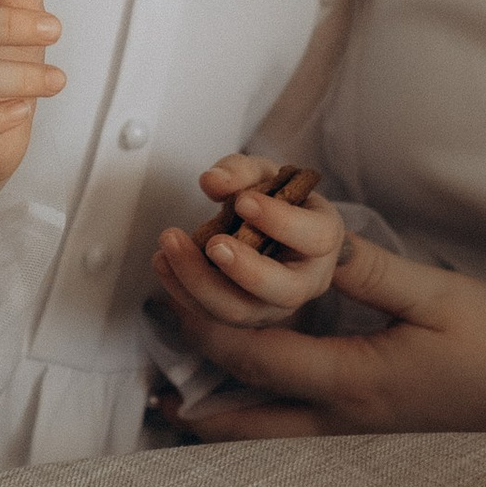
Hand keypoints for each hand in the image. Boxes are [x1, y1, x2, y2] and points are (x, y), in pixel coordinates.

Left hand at [151, 156, 343, 319]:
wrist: (272, 232)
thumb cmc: (274, 200)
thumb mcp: (263, 174)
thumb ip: (240, 171)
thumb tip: (211, 181)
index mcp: (323, 238)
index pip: (313, 237)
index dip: (280, 222)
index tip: (243, 201)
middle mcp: (306, 280)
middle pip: (281, 291)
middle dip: (245, 270)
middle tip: (212, 244)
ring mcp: (273, 305)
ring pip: (241, 311)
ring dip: (200, 282)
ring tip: (170, 246)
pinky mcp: (241, 315)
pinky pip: (211, 314)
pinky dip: (182, 290)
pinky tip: (162, 262)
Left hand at [154, 236, 485, 442]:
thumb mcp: (434, 294)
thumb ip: (361, 267)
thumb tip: (296, 233)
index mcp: (350, 383)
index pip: (245, 349)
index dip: (197, 304)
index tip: (171, 255)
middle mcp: (343, 422)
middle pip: (235, 408)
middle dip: (187, 361)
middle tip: (155, 315)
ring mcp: (360, 437)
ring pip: (262, 433)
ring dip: (213, 402)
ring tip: (171, 384)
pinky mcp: (379, 434)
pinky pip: (296, 430)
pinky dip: (257, 413)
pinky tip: (250, 398)